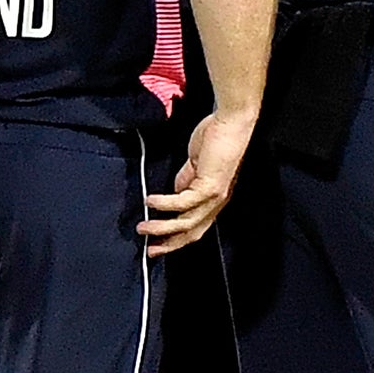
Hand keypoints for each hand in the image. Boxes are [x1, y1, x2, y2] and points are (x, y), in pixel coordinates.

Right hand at [139, 110, 256, 254]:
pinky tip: (150, 201)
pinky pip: (183, 202)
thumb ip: (186, 180)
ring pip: (186, 222)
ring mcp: (215, 196)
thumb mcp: (196, 165)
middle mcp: (217, 202)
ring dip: (161, 227)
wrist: (231, 122)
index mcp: (214, 198)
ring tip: (142, 228)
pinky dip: (164, 204)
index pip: (195, 227)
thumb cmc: (216, 138)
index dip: (176, 239)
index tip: (156, 245)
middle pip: (192, 232)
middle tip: (149, 250)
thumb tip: (173, 192)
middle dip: (169, 244)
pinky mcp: (210, 185)